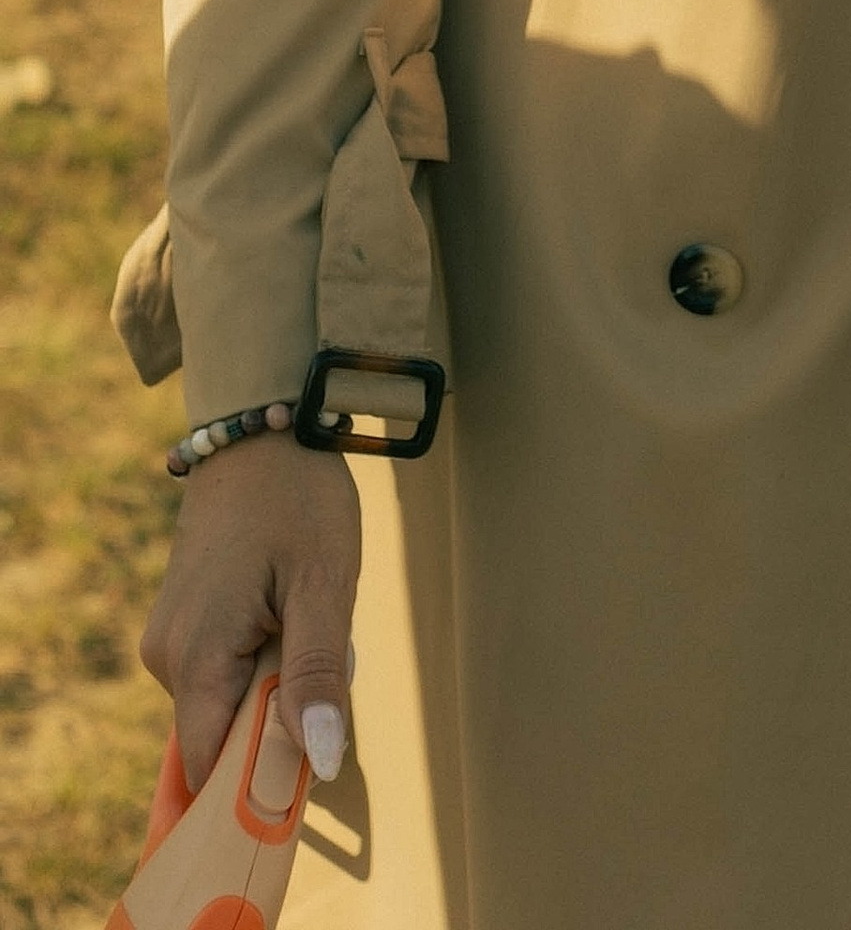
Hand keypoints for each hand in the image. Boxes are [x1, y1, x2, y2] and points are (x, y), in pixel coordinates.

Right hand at [141, 432, 359, 792]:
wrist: (263, 427)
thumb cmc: (298, 499)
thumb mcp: (325, 585)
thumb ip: (318, 676)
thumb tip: (322, 765)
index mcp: (193, 659)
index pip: (210, 768)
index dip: (258, 782)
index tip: (311, 758)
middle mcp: (167, 658)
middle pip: (225, 735)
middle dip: (281, 717)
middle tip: (323, 647)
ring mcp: (170, 639)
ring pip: (230, 701)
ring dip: (277, 681)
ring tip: (306, 613)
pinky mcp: (184, 622)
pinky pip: (225, 670)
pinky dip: (263, 658)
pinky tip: (288, 607)